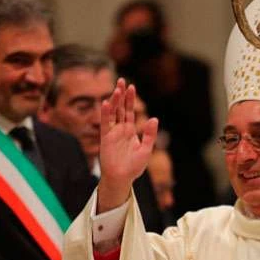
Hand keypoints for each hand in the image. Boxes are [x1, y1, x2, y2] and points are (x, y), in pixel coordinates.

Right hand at [97, 78, 158, 212]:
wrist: (122, 178)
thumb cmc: (134, 167)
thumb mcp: (146, 150)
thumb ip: (150, 134)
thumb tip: (155, 118)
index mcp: (131, 131)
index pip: (130, 111)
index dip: (130, 99)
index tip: (131, 86)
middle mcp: (121, 129)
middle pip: (121, 108)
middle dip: (121, 95)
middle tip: (121, 81)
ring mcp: (113, 132)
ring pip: (113, 113)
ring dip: (114, 101)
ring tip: (116, 88)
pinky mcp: (105, 138)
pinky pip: (105, 123)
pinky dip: (105, 113)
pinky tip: (106, 103)